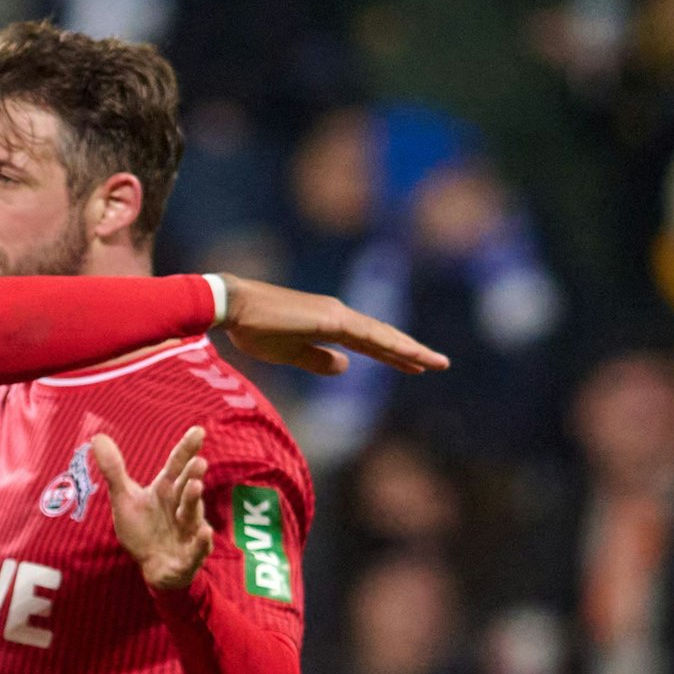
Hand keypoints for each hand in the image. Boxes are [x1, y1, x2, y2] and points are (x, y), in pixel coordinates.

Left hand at [92, 427, 212, 590]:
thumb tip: (97, 437)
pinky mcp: (190, 555)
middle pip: (188, 487)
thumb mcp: (125, 498)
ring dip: (195, 500)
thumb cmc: (143, 528)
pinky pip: (198, 548)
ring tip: (195, 486)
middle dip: (193, 474)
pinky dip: (201, 542)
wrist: (152, 567)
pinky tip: (204, 533)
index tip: (198, 430)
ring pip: (192, 513)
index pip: (177, 465)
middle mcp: (182, 506)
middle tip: (198, 460)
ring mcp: (188, 529)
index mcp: (167, 489)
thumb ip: (114, 470)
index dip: (187, 448)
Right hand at [218, 275, 448, 376]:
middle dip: (412, 351)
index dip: (393, 354)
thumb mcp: (289, 352)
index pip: (369, 342)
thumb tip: (346, 368)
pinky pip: (366, 336)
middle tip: (440, 364)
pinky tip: (408, 354)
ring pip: (381, 335)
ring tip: (434, 363)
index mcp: (330, 322)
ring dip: (409, 349)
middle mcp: (339, 314)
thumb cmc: (254, 328)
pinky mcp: (329, 319)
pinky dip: (389, 346)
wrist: (234, 306)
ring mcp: (336, 315)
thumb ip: (317, 360)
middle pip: (382, 336)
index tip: (416, 365)